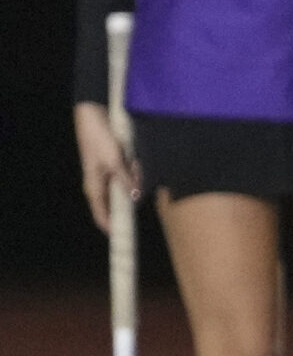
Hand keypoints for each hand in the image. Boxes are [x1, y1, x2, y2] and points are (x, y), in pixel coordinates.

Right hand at [73, 102, 136, 233]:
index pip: (101, 215)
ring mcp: (106, 175)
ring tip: (131, 163)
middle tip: (134, 180)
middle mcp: (99, 184)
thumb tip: (135, 197)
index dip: (112, 227)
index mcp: (94, 187)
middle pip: (118, 202)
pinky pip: (127, 175)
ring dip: (133, 180)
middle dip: (130, 196)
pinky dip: (133, 171)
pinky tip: (133, 160)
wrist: (93, 117)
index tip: (124, 238)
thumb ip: (125, 179)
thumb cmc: (99, 139)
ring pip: (125, 188)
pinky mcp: (113, 166)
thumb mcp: (115, 160)